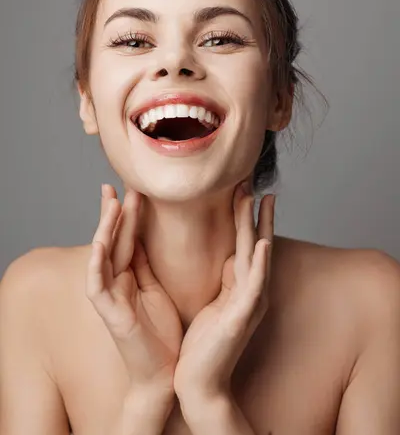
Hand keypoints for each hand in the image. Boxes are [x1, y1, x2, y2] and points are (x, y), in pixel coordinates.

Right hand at [86, 184, 182, 394]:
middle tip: (116, 184)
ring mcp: (111, 297)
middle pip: (113, 241)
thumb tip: (143, 236)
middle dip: (114, 213)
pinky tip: (99, 244)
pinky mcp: (110, 314)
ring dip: (105, 229)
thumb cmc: (162, 332)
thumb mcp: (156, 289)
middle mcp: (117, 283)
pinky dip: (97, 265)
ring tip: (111, 203)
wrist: (165, 372)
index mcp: (130, 276)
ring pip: (103, 257)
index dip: (127, 213)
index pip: (126, 237)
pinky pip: (98, 286)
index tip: (131, 187)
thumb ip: (146, 264)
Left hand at [173, 183, 274, 399]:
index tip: (244, 188)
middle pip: (253, 243)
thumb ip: (224, 278)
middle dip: (253, 213)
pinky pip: (253, 286)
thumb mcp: (215, 301)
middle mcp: (251, 292)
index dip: (246, 216)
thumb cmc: (205, 343)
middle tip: (252, 181)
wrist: (200, 382)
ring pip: (256, 257)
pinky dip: (260, 264)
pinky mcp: (241, 318)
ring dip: (259, 227)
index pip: (245, 243)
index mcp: (241, 287)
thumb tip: (226, 254)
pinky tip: (262, 244)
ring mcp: (249, 304)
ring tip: (260, 199)